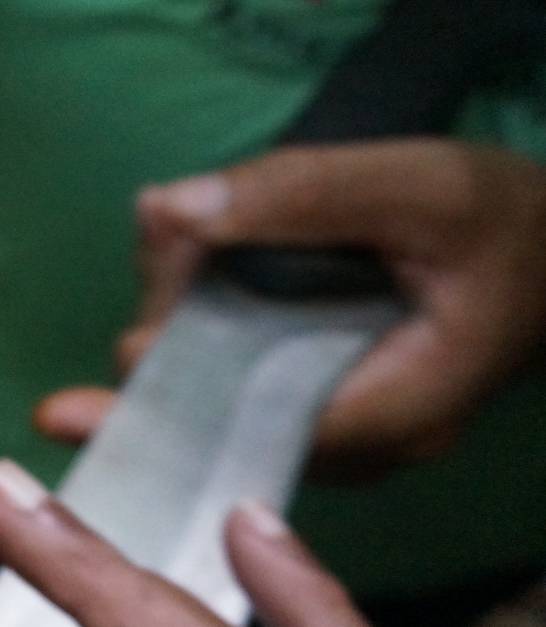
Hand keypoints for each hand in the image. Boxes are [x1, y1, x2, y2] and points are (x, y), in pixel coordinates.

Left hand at [37, 140, 545, 475]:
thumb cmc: (501, 219)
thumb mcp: (419, 183)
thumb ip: (300, 193)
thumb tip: (170, 210)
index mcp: (405, 408)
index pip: (264, 427)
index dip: (182, 389)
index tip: (126, 342)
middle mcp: (370, 443)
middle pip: (231, 415)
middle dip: (176, 333)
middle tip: (164, 234)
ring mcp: (347, 432)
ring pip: (226, 395)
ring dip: (188, 318)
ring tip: (179, 231)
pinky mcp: (324, 402)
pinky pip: (243, 376)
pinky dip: (213, 318)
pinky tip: (201, 253)